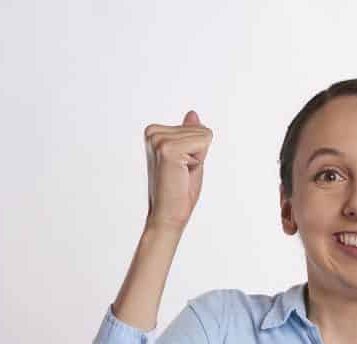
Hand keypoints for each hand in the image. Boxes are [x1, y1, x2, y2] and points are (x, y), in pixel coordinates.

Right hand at [143, 110, 213, 229]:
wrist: (168, 215)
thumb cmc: (177, 191)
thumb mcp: (189, 157)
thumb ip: (190, 135)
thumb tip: (192, 114)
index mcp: (154, 132)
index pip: (196, 128)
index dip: (196, 151)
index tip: (181, 167)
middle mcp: (153, 132)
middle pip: (201, 129)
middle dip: (198, 154)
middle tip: (181, 172)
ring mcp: (159, 139)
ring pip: (203, 136)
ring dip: (197, 159)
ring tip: (180, 173)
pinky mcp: (167, 148)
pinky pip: (203, 142)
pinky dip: (198, 161)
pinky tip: (181, 173)